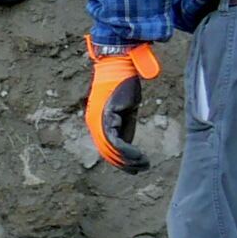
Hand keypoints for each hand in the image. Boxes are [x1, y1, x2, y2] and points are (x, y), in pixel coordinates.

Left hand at [85, 36, 160, 172]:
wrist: (119, 67)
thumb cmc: (123, 87)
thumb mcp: (125, 112)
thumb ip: (124, 127)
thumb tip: (127, 146)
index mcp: (97, 123)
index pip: (106, 149)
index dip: (120, 161)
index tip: (134, 167)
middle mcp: (94, 124)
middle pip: (107, 152)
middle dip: (124, 164)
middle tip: (140, 169)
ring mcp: (98, 120)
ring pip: (110, 150)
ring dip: (127, 160)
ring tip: (142, 164)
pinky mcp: (105, 116)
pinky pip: (114, 140)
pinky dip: (126, 151)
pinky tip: (138, 156)